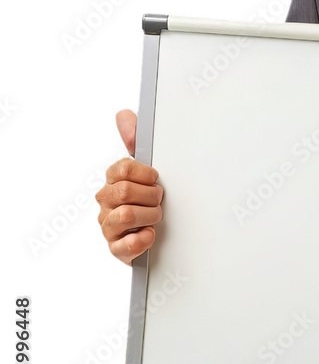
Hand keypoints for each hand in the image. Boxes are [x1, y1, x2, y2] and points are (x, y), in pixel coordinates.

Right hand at [95, 109, 162, 265]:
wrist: (167, 233)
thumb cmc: (153, 197)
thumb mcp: (149, 167)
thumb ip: (136, 139)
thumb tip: (124, 114)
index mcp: (113, 181)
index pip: (122, 168)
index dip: (146, 174)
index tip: (156, 179)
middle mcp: (106, 203)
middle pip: (124, 191)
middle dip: (151, 195)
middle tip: (159, 200)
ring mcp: (109, 227)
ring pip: (126, 215)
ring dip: (150, 216)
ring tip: (156, 217)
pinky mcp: (117, 250)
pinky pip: (126, 244)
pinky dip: (144, 239)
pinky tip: (151, 234)